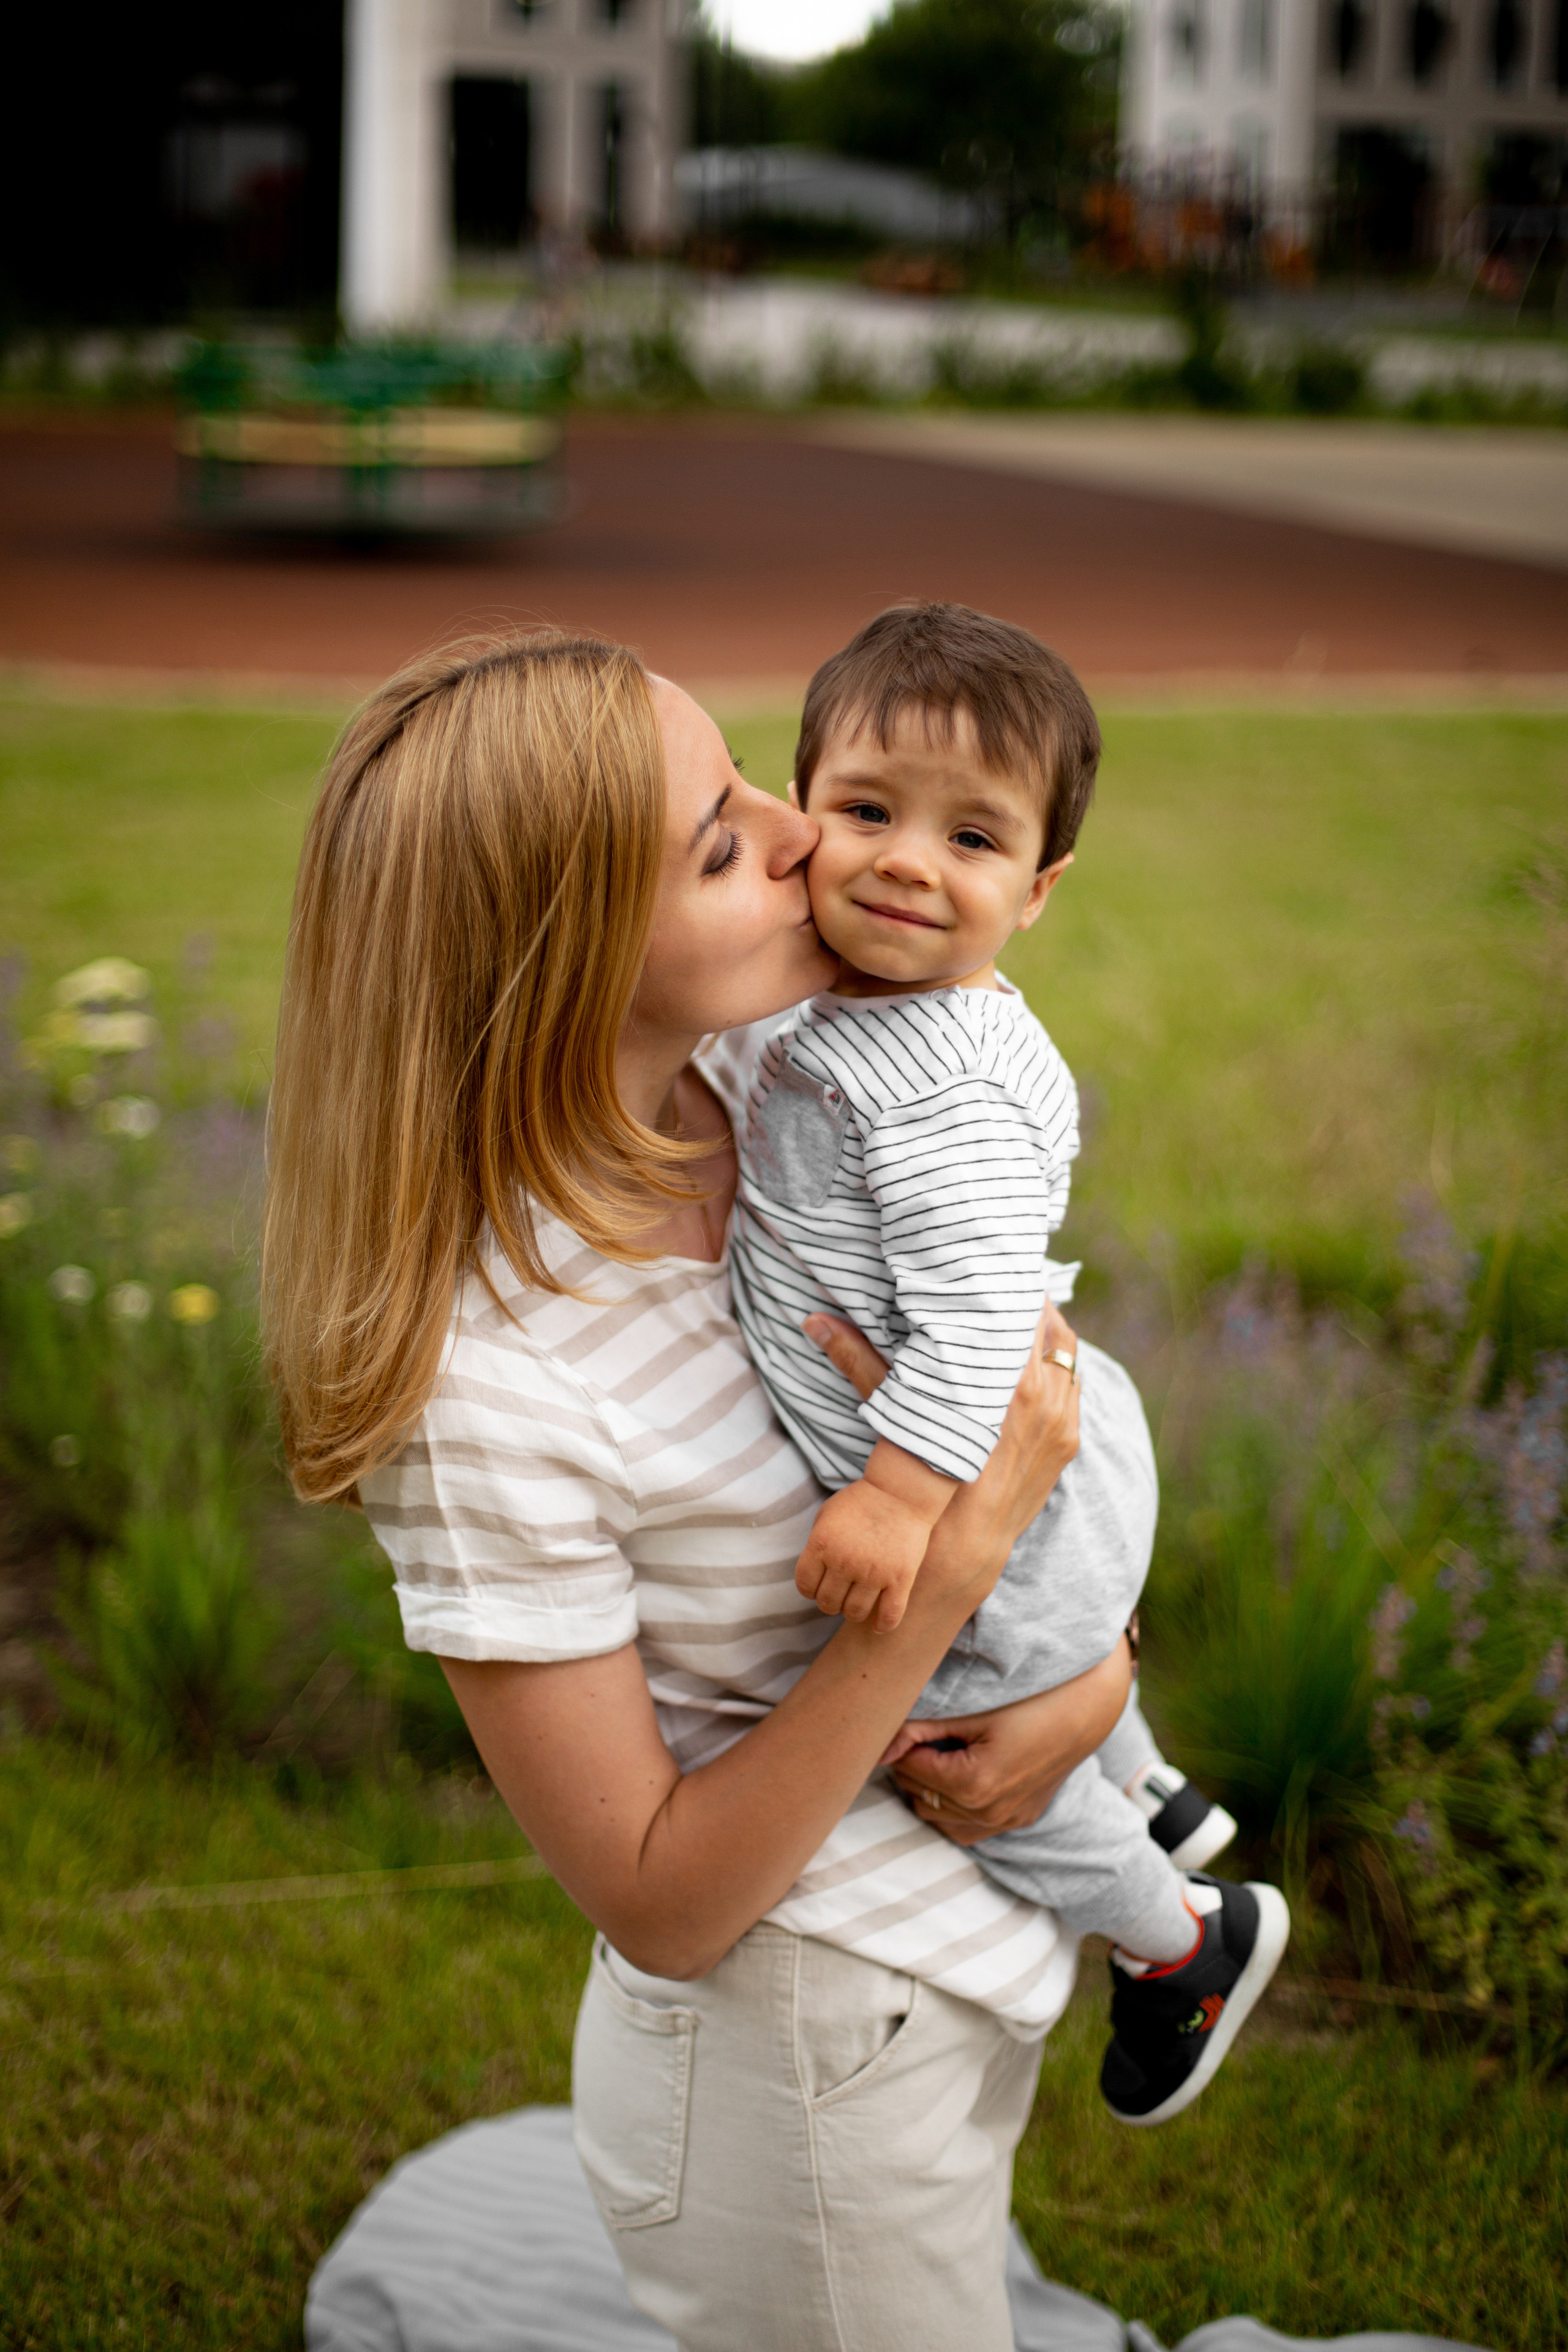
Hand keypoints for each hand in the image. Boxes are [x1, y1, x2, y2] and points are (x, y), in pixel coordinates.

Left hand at [795, 1480, 929, 1628]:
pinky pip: (889, 1616)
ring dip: (852, 1611)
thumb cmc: (862, 1500)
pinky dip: (882, 1626)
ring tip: (857, 1601)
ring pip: (854, 1613)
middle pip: (827, 1603)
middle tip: (839, 1592)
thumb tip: (814, 1572)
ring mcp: (873, 1573)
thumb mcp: (827, 1514)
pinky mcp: (900, 1580)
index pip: (805, 1586)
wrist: (902, 1490)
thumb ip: (816, 1543)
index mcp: (822, 1545)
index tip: (819, 1584)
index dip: (810, 1589)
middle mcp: (844, 1562)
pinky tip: (877, 1625)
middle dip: (830, 1601)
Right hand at [803, 1298, 1081, 1619]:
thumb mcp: (894, 1415)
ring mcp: (1062, 1420)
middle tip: (1000, 1284)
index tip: (989, 1266)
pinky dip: (1056, 1367)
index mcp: (1005, 1383)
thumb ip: (860, 1360)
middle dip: (1026, 1303)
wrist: (961, 1551)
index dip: (1006, 1284)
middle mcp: (1043, 1397)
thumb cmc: (923, 1481)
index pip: (1019, 1312)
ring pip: (1066, 1352)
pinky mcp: (1068, 1440)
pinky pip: (1072, 1385)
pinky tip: (1031, 1361)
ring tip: (1016, 1316)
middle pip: (1049, 1324)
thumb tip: (815, 1320)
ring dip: (1044, 1333)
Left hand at [887, 1639, 1133, 1842]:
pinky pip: (967, 1828)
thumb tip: (877, 1748)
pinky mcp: (1019, 1819)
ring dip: (929, 1789)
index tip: (904, 1721)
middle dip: (912, 1765)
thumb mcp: (972, 1710)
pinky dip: (953, 1808)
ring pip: (938, 1816)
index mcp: (974, 1784)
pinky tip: (959, 1774)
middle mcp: (989, 1813)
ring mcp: (1006, 1821)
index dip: (900, 1742)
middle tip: (922, 1733)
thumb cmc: (1028, 1699)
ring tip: (940, 1751)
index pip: (908, 1769)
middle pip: (919, 1795)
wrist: (1087, 1708)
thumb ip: (919, 1728)